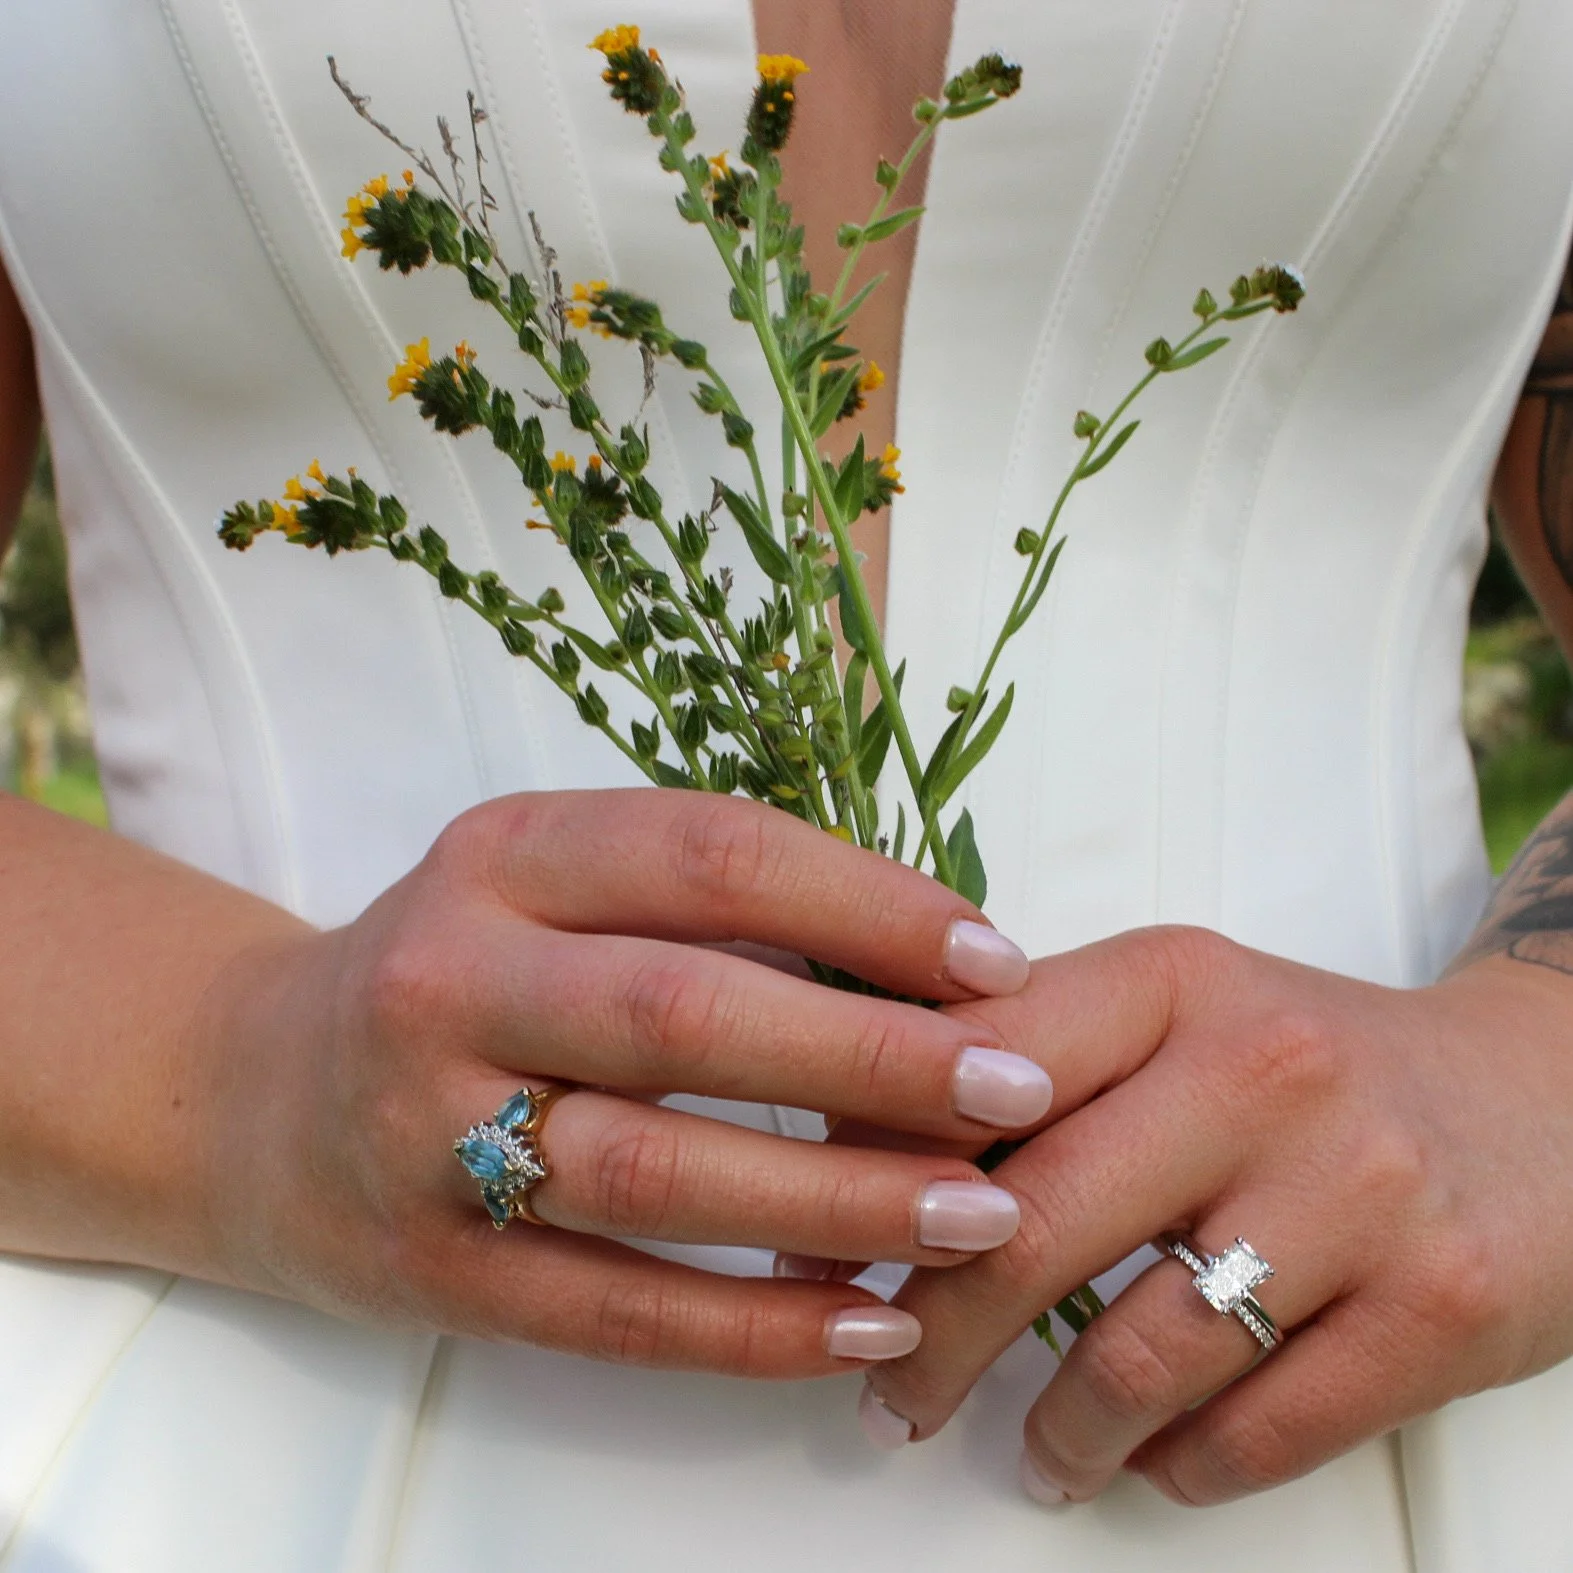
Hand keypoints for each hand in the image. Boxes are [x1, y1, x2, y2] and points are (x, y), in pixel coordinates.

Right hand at [198, 790, 1050, 1377]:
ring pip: (657, 1175)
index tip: (994, 960)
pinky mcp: (431, 1274)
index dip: (865, 903)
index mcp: (501, 856)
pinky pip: (612, 1312)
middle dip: (874, 1057)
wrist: (254, 1097)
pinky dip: (752, 1328)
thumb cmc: (457, 971)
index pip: (707, 855)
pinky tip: (869, 1321)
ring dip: (838, 1200)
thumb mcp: (547, 887)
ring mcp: (426, 1135)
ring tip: (981, 1215)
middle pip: (687, 1015)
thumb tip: (921, 965)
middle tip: (1018, 1091)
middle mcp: (450, 980)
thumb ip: (701, 905)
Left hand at [857, 926, 1572, 1501]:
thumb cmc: (1307, 1066)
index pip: (977, 1072)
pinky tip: (1146, 1460)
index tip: (828, 1245)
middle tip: (886, 1389)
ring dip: (1054, 1430)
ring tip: (1022, 1450)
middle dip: (932, 1333)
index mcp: (1172, 979)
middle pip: (1032, 1224)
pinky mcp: (1443, 1309)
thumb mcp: (1172, 1013)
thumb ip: (1021, 1055)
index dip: (880, 1169)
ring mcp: (1363, 1191)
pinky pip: (1258, 1431)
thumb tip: (836, 1129)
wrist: (1538, 1103)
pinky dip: (1176, 1467)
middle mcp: (1265, 1069)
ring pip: (1139, 1352)